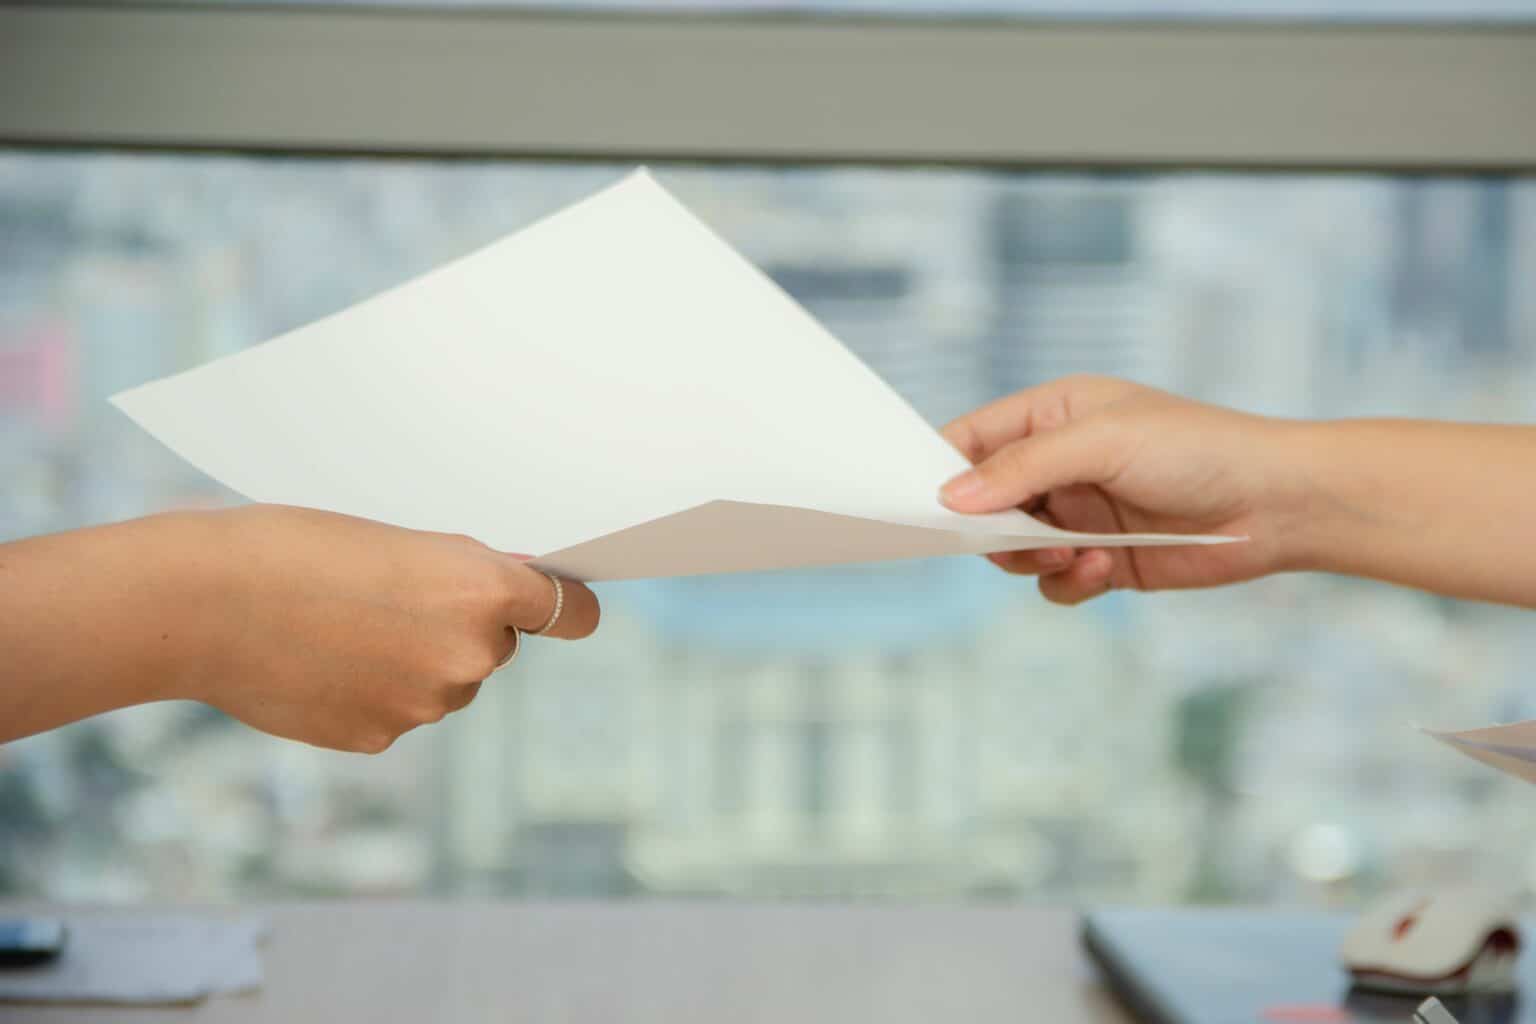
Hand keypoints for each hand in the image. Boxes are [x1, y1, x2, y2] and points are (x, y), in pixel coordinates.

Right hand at [179, 505, 598, 751]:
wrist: (202, 602)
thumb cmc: (295, 547)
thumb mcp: (401, 542)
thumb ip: (465, 575)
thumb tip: (510, 596)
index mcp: (485, 590)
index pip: (570, 611)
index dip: (566, 607)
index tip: (566, 608)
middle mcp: (472, 654)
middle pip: (498, 646)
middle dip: (462, 628)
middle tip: (392, 597)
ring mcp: (428, 705)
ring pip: (445, 683)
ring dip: (415, 663)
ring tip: (341, 627)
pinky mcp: (383, 739)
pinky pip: (399, 711)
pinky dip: (373, 692)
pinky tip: (322, 662)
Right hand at [939, 376, 1306, 604]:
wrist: (1279, 504)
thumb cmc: (1197, 449)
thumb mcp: (1101, 443)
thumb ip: (1022, 468)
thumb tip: (950, 498)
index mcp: (1052, 416)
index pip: (971, 439)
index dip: (941, 470)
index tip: (921, 505)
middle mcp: (1058, 464)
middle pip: (983, 504)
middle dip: (990, 527)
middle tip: (1008, 539)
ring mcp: (1079, 514)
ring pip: (1013, 550)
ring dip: (1031, 559)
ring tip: (1071, 554)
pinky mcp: (1103, 559)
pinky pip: (1055, 583)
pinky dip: (1066, 583)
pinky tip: (1099, 569)